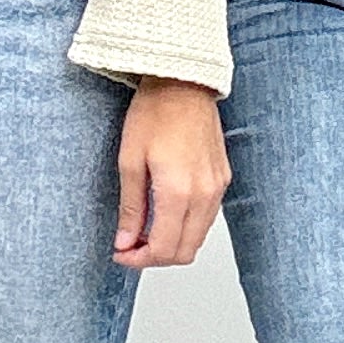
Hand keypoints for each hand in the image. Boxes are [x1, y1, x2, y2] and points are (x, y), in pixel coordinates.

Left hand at [115, 78, 228, 269]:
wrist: (184, 82)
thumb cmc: (155, 112)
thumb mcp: (129, 161)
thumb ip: (131, 207)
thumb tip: (125, 241)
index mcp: (179, 192)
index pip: (163, 248)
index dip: (138, 259)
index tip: (120, 253)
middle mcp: (205, 195)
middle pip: (184, 251)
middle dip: (155, 257)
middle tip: (129, 247)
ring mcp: (218, 188)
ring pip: (198, 238)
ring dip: (171, 243)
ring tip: (143, 231)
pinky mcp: (223, 179)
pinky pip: (206, 219)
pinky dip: (185, 226)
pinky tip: (164, 214)